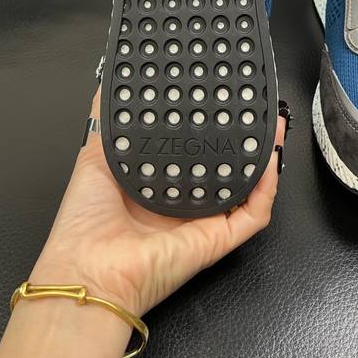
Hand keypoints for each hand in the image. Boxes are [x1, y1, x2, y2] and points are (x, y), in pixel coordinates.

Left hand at [31, 87, 285, 317]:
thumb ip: (107, 124)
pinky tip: (270, 162)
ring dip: (264, 159)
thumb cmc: (84, 221)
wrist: (87, 270)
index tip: (219, 101)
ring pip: (246, 188)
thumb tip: (106, 87)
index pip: (193, 152)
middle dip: (244, 140)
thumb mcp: (94, 158)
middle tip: (255, 111)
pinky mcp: (217, 240)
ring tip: (273, 128)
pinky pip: (252, 215)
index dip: (210, 128)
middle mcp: (184, 203)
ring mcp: (204, 222)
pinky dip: (265, 190)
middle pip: (225, 168)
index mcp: (158, 186)